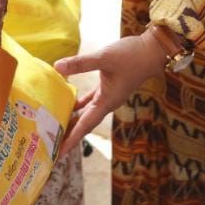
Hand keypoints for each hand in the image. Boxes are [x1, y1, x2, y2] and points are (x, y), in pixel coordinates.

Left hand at [54, 29, 168, 150]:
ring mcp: (109, 95)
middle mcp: (108, 103)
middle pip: (85, 123)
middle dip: (69, 134)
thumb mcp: (104, 58)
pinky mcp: (109, 86)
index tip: (58, 154)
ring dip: (73, 119)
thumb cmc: (132, 55)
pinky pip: (91, 101)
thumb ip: (80, 63)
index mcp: (107, 102)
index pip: (85, 125)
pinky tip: (69, 103)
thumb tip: (56, 67)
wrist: (153, 50)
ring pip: (87, 113)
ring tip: (56, 126)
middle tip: (51, 144)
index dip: (71, 139)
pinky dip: (80, 104)